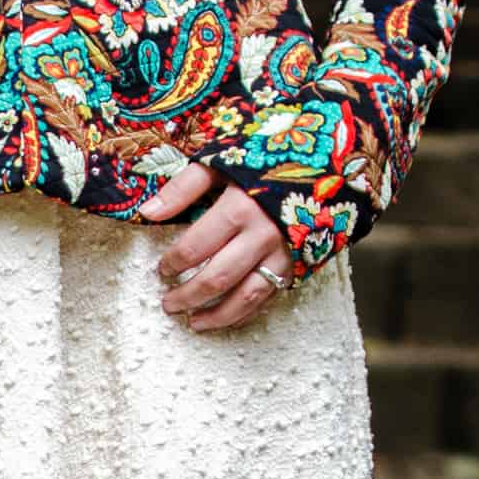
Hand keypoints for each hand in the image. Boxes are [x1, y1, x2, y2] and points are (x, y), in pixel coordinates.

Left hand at [140, 166, 294, 333]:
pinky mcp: (300, 264)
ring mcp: (284, 253)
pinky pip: (270, 297)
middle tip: (169, 304)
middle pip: (218, 278)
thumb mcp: (223, 160)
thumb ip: (184, 187)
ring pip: (245, 296)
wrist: (330, 160)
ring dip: (217, 315)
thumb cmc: (270, 156)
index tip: (162, 269)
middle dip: (188, 296)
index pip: (196, 247)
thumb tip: (148, 212)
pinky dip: (246, 312)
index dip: (174, 263)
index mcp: (240, 207)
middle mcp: (263, 235)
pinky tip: (227, 319)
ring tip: (193, 322)